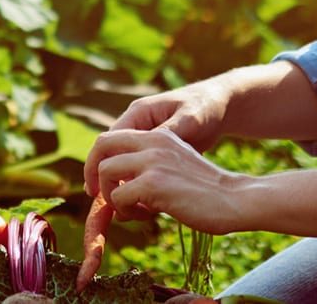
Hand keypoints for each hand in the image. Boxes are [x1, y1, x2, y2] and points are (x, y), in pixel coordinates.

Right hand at [85, 84, 228, 195]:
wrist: (221, 106)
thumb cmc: (205, 108)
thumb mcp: (190, 120)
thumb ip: (167, 133)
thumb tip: (145, 150)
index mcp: (139, 113)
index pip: (106, 142)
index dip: (97, 167)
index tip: (95, 191)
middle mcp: (136, 125)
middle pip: (108, 154)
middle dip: (103, 180)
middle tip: (103, 206)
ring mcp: (144, 137)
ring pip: (122, 164)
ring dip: (120, 185)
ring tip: (123, 210)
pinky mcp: (153, 149)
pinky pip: (136, 168)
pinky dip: (135, 184)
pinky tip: (141, 203)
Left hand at [89, 127, 252, 233]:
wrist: (236, 199)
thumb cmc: (207, 191)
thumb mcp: (175, 167)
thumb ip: (149, 169)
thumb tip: (118, 190)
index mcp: (159, 136)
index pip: (111, 137)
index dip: (99, 160)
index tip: (100, 184)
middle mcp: (153, 142)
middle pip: (101, 147)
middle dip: (93, 175)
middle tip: (99, 197)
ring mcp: (152, 162)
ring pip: (105, 173)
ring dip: (112, 196)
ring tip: (133, 211)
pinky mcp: (153, 184)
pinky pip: (118, 198)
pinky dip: (126, 211)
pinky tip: (148, 216)